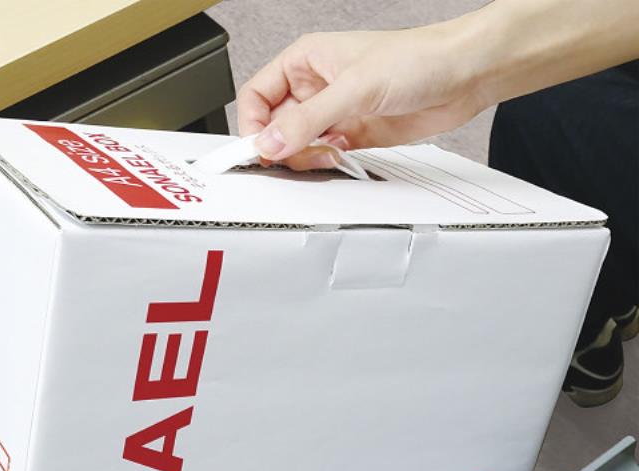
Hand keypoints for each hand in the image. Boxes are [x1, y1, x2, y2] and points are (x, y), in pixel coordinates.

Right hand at [237, 26, 485, 168]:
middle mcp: (315, 87)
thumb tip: (270, 144)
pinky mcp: (351, 135)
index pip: (256, 97)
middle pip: (274, 127)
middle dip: (282, 147)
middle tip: (298, 156)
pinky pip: (323, 156)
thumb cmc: (418, 59)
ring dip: (307, 158)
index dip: (252, 126)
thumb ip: (307, 120)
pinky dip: (326, 164)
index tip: (257, 151)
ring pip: (298, 146)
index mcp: (305, 61)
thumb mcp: (354, 88)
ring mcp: (333, 113)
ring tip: (330, 153)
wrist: (464, 75)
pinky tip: (341, 157)